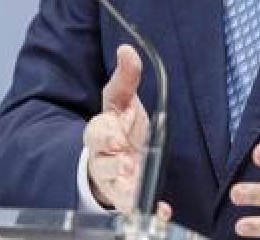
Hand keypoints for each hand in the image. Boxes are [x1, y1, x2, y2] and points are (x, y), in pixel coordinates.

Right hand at [83, 45, 171, 219]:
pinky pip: (131, 206)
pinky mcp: (124, 197)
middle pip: (101, 160)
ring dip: (126, 189)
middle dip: (113, 162)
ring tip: (138, 192)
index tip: (117, 135)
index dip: (106, 133)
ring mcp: (113, 179)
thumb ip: (126, 77)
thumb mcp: (123, 102)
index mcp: (101, 130)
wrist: (117, 158)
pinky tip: (163, 211)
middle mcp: (103, 157)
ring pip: (114, 186)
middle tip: (127, 163)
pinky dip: (148, 209)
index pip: (97, 130)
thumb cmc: (120, 127)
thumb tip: (127, 49)